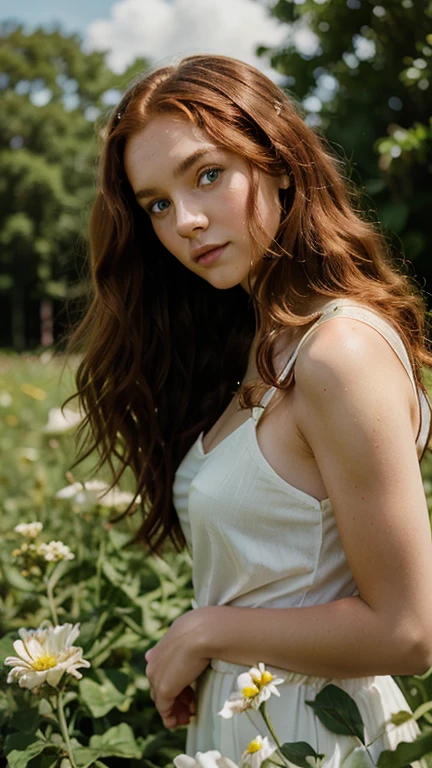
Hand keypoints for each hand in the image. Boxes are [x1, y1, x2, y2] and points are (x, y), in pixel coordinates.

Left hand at [145, 608, 210, 728]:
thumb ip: (185, 640)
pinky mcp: (163, 689)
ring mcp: (156, 677)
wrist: (203, 631)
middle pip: (159, 689)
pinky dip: (173, 717)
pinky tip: (184, 721)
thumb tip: (189, 640)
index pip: (162, 674)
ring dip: (175, 711)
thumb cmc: (204, 629)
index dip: (176, 685)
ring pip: (161, 700)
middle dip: (175, 700)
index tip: (190, 693)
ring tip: (189, 717)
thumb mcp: (191, 633)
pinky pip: (164, 710)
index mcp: (159, 650)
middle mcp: (153, 663)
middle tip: (190, 708)